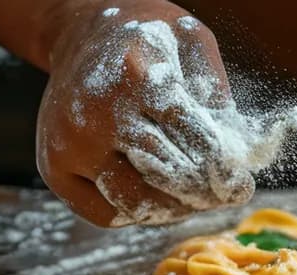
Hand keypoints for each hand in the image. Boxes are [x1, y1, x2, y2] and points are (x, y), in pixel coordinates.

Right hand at [37, 0, 254, 226]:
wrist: (82, 36)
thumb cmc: (146, 43)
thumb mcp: (191, 43)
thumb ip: (216, 93)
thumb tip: (237, 154)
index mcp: (136, 74)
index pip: (193, 137)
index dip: (223, 168)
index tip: (241, 186)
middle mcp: (97, 114)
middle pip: (167, 174)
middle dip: (205, 193)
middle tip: (225, 197)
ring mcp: (70, 145)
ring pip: (135, 203)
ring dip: (173, 208)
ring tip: (193, 197)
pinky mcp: (55, 169)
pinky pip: (105, 215)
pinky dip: (137, 215)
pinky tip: (155, 196)